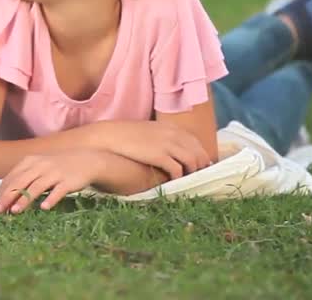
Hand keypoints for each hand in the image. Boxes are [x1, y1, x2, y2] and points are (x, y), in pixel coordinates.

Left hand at [0, 150, 108, 213]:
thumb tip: (7, 196)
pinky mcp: (68, 181)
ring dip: (24, 199)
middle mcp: (41, 166)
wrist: (86, 161)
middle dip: (8, 197)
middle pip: (20, 182)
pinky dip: (50, 199)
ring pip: (36, 187)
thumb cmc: (58, 167)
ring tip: (15, 211)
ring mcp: (54, 173)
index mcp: (31, 161)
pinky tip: (44, 208)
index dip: (3, 192)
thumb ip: (24, 178)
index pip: (12, 177)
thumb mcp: (39, 167)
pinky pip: (58, 191)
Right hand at [94, 121, 210, 178]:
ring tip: (188, 182)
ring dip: (192, 173)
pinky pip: (177, 169)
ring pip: (192, 161)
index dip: (201, 157)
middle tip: (198, 179)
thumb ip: (163, 137)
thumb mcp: (149, 131)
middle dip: (201, 167)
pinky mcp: (160, 155)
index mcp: (172, 128)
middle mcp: (174, 134)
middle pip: (198, 153)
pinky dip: (179, 178)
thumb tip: (172, 152)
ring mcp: (168, 144)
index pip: (196, 143)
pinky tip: (174, 182)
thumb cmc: (126, 136)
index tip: (201, 168)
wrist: (110, 136)